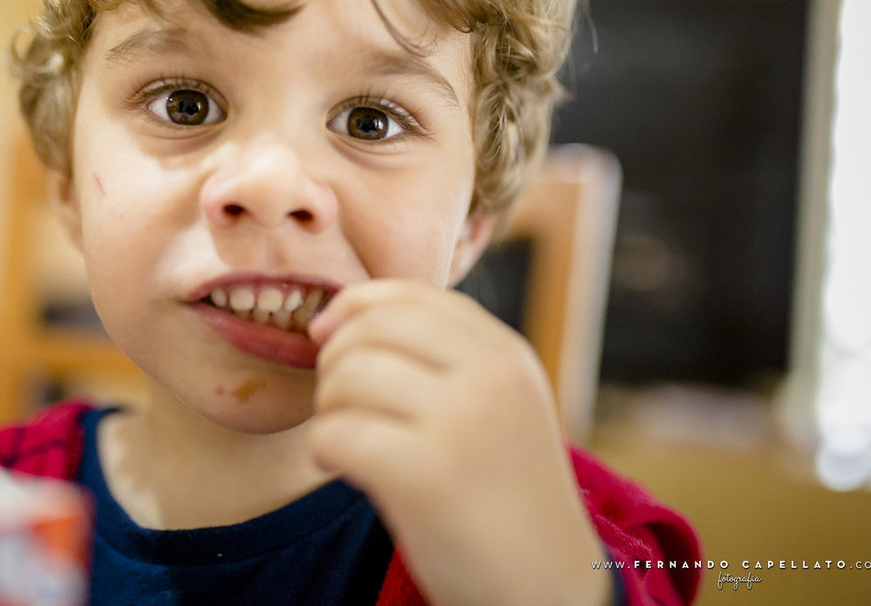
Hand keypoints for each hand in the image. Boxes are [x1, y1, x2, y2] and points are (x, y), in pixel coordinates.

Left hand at [308, 280, 610, 605]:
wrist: (545, 588)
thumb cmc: (502, 495)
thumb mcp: (499, 404)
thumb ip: (444, 354)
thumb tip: (341, 317)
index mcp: (506, 353)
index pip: (410, 294)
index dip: (354, 305)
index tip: (327, 333)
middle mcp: (491, 376)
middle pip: (372, 328)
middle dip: (334, 360)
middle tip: (341, 403)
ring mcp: (462, 423)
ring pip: (348, 376)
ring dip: (329, 409)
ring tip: (351, 441)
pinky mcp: (427, 476)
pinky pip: (337, 434)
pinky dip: (325, 451)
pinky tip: (348, 471)